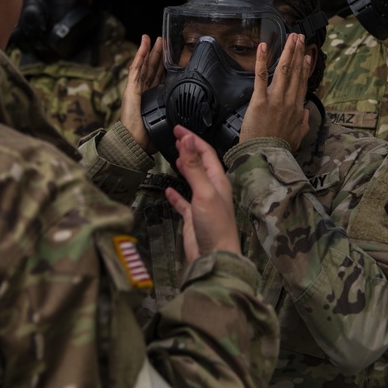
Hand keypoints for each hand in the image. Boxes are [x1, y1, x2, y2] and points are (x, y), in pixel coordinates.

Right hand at [120, 34, 164, 152]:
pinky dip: (140, 55)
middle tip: (163, 41)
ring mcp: (136, 88)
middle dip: (157, 54)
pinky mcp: (131, 87)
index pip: (159, 77)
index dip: (163, 65)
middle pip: (152, 68)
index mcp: (152, 97)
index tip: (170, 55)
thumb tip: (190, 112)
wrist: (135, 142)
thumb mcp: (167, 119)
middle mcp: (143, 91)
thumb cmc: (149, 135)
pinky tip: (144, 44)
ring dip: (149, 50)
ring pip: (144, 64)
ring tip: (154, 38)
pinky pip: (136, 67)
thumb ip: (174, 111)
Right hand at [165, 126, 241, 261]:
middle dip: (189, 149)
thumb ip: (194, 167)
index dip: (192, 139)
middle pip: (200, 164)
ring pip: (193, 180)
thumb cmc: (215, 226)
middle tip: (176, 138)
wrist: (214, 257)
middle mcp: (212, 190)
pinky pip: (183, 202)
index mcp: (218, 181)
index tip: (179, 129)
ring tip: (175, 157)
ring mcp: (202, 204)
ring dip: (185, 167)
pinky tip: (169, 190)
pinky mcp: (193, 218)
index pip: (205, 153)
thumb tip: (188, 141)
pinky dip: (176, 194)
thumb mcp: (204, 192)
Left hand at [239, 33, 310, 149]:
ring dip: (287, 52)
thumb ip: (303, 123)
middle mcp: (288, 101)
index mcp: (297, 109)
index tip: (306, 55)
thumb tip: (306, 112)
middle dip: (297, 52)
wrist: (266, 156)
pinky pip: (261, 77)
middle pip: (295, 72)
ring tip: (290, 37)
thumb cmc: (279, 148)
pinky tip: (263, 46)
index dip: (304, 67)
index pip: (302, 83)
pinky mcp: (259, 101)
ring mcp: (275, 99)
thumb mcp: (297, 137)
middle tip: (299, 37)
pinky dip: (261, 60)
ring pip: (283, 70)